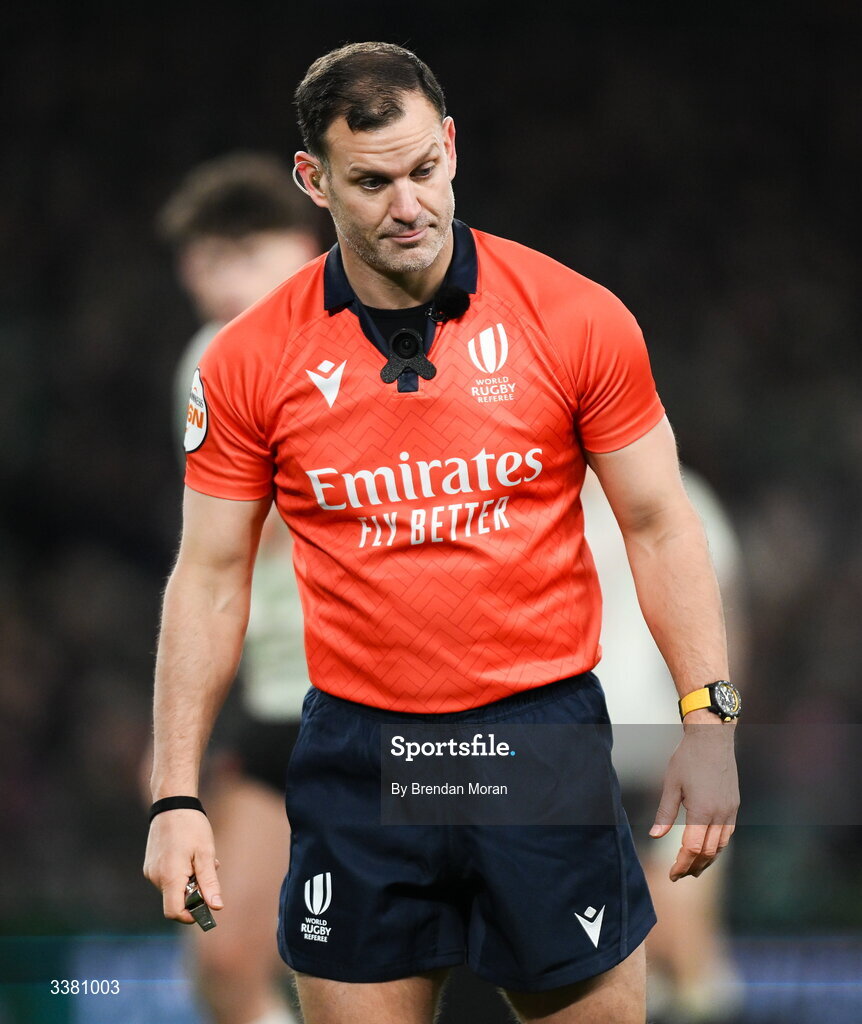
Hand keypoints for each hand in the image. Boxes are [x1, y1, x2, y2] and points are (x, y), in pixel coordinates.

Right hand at [143, 809, 222, 923]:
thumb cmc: (191, 827)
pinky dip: (181, 874)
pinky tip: (191, 857)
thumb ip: (209, 882)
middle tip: (209, 872)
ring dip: (189, 881)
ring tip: (202, 860)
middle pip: (175, 900)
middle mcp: (156, 878)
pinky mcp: (151, 865)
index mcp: (169, 877)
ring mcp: (151, 871)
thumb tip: (216, 907)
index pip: (174, 912)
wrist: (172, 803)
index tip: (206, 906)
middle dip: (194, 893)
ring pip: (173, 889)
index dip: (191, 915)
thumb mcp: (205, 854)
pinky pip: (167, 878)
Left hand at [649, 714, 738, 880]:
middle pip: (708, 851)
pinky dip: (717, 846)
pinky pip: (728, 833)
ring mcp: (730, 810)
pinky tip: (708, 848)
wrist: (712, 738)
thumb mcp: (671, 784)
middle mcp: (720, 813)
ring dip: (707, 860)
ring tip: (694, 868)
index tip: (673, 874)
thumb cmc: (688, 758)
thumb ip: (665, 813)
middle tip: (680, 875)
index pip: (692, 848)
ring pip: (721, 845)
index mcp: (702, 810)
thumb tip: (655, 835)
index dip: (682, 864)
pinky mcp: (734, 804)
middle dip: (694, 867)